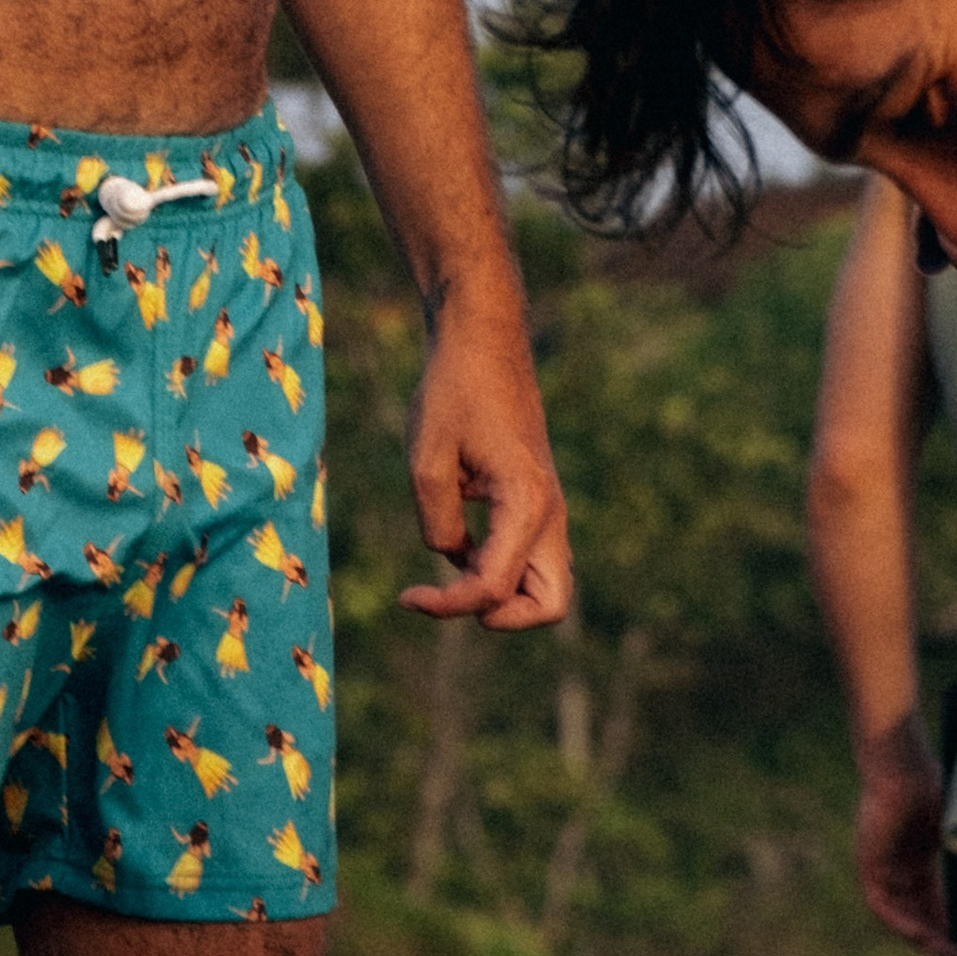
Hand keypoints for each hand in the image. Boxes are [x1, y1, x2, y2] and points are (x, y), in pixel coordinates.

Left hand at [399, 292, 571, 630]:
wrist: (483, 339)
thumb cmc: (453, 391)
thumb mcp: (426, 462)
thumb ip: (438, 526)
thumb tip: (453, 558)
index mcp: (527, 504)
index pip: (493, 588)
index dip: (448, 606)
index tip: (407, 596)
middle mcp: (549, 513)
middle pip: (549, 606)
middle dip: (500, 615)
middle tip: (451, 593)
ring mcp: (548, 509)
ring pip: (544, 585)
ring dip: (500, 592)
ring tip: (452, 563)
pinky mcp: (535, 502)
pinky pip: (528, 558)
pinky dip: (497, 567)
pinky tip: (459, 539)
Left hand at [854, 722, 950, 953]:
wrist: (902, 766)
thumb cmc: (930, 780)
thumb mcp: (952, 819)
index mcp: (917, 853)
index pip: (929, 896)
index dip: (944, 919)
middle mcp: (898, 863)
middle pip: (915, 909)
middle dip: (934, 934)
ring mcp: (882, 864)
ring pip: (898, 911)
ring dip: (918, 934)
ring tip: (941, 953)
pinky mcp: (870, 863)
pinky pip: (882, 902)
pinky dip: (900, 920)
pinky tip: (920, 936)